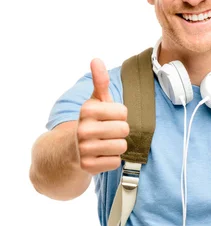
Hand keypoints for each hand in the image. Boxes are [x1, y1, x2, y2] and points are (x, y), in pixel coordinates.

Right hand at [76, 58, 129, 174]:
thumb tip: (96, 59)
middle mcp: (83, 129)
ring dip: (117, 146)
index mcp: (87, 110)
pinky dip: (111, 160)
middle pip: (124, 129)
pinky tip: (101, 155)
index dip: (120, 116)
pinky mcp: (88, 166)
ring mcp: (84, 149)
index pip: (123, 112)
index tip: (108, 117)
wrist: (71, 149)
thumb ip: (100, 81)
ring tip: (105, 143)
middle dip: (120, 131)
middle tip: (108, 132)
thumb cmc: (92, 121)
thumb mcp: (96, 101)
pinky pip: (115, 161)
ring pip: (121, 146)